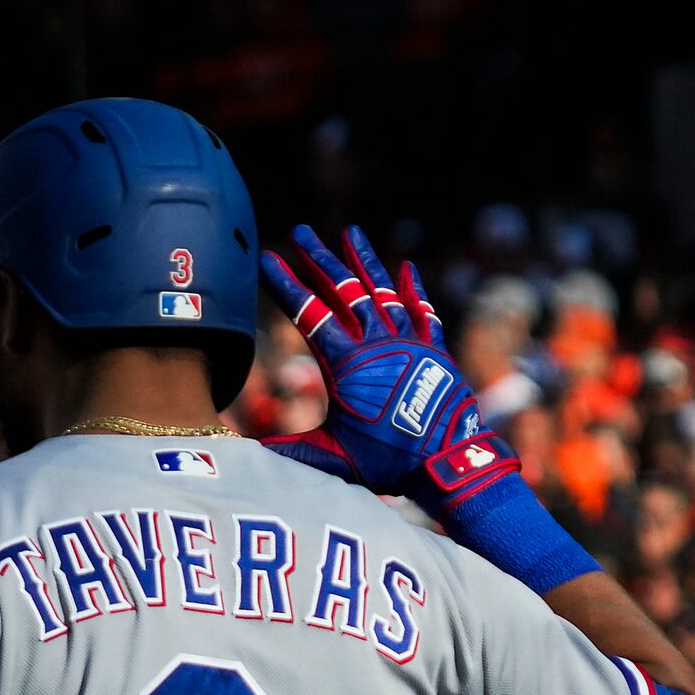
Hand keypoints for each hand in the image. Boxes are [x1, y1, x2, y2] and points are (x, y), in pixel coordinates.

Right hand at [258, 225, 507, 510]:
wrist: (446, 461)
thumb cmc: (388, 461)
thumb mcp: (332, 457)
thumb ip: (290, 449)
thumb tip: (247, 452)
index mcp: (346, 362)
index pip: (309, 313)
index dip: (286, 284)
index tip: (269, 259)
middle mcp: (377, 342)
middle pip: (343, 289)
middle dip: (319, 259)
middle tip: (301, 233)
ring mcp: (408, 341)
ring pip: (382, 290)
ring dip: (364, 261)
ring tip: (351, 233)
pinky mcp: (433, 349)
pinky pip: (422, 311)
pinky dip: (412, 289)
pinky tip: (405, 268)